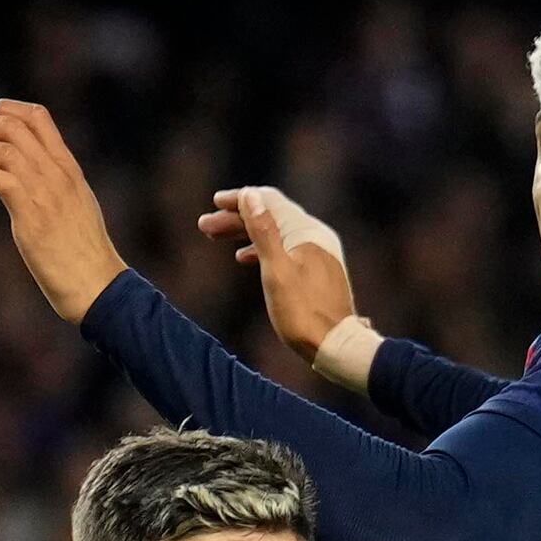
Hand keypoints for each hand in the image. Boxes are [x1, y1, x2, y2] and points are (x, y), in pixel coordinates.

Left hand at [0, 97, 126, 322]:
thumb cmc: (83, 252)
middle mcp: (57, 173)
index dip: (3, 108)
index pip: (37, 115)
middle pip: (12, 125)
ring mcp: (45, 192)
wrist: (97, 284)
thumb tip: (27, 178)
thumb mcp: (75, 206)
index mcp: (68, 167)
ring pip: (2, 148)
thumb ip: (54, 185)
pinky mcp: (31, 214)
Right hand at [197, 185, 372, 378]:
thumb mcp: (276, 270)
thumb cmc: (303, 313)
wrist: (336, 346)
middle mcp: (315, 236)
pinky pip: (284, 250)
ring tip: (215, 237)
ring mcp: (317, 253)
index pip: (269, 201)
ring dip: (244, 233)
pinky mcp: (316, 271)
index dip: (240, 199)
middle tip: (204, 226)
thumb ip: (263, 231)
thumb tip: (249, 195)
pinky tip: (243, 258)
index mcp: (306, 232)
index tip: (215, 202)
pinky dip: (261, 250)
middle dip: (236, 218)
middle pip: (270, 216)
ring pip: (275, 234)